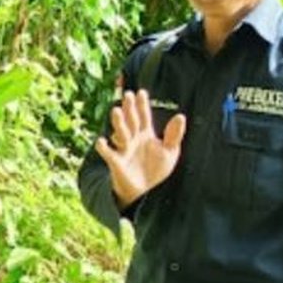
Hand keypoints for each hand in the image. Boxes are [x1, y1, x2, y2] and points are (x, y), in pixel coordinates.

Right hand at [93, 89, 185, 207]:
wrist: (145, 190)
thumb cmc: (156, 169)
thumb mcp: (170, 152)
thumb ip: (174, 135)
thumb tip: (180, 116)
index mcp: (146, 134)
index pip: (144, 116)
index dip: (142, 105)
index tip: (141, 92)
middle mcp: (133, 138)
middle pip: (131, 120)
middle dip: (129, 108)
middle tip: (127, 95)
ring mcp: (123, 149)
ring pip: (120, 132)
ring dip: (118, 122)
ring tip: (116, 110)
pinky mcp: (116, 161)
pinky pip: (108, 153)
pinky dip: (104, 147)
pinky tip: (102, 141)